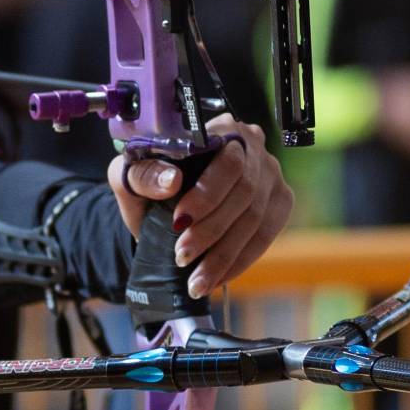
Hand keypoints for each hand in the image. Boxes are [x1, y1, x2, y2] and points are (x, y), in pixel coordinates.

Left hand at [109, 116, 293, 298]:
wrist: (160, 211)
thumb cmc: (148, 185)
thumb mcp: (130, 176)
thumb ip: (142, 174)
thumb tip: (171, 180)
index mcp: (220, 130)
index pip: (227, 159)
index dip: (207, 194)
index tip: (179, 222)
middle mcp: (253, 147)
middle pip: (245, 191)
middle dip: (211, 230)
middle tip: (183, 256)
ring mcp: (271, 176)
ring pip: (255, 218)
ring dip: (224, 254)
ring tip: (196, 280)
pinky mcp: (279, 204)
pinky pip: (265, 236)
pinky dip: (240, 261)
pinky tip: (217, 278)